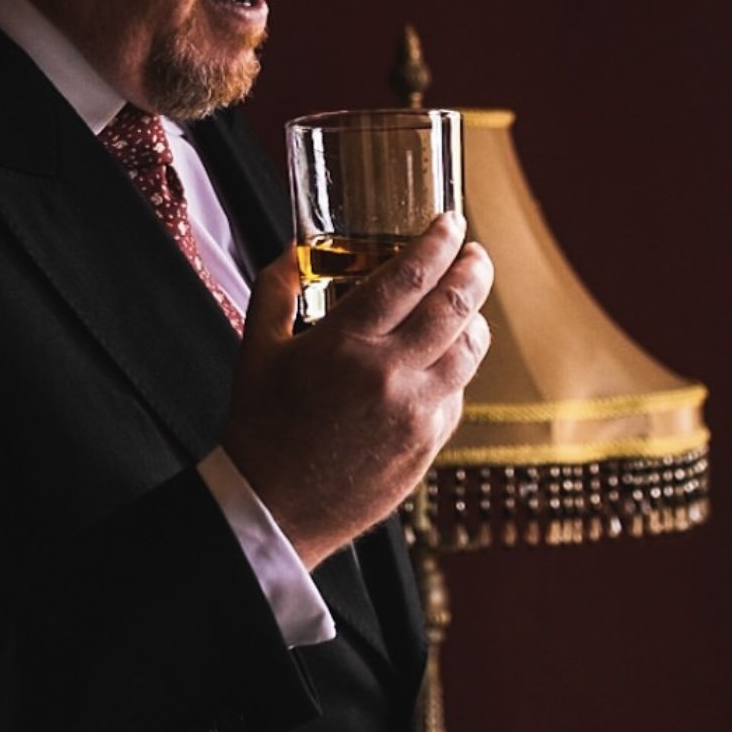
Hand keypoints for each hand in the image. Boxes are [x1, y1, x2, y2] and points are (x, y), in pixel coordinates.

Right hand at [222, 214, 492, 568]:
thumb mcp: (256, 348)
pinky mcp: (429, 445)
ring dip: (474, 317)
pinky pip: (457, 392)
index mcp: (345, 344)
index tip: (450, 222)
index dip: (438, 241)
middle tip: (474, 253)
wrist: (274, 508)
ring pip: (471, 349)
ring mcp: (415, 413)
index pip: (410, 276)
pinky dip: (455, 367)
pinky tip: (438, 359)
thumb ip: (276, 289)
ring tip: (465, 304)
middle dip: (474, 268)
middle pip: (456, 305)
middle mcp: (389, 375)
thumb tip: (292, 250)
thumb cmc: (261, 426)